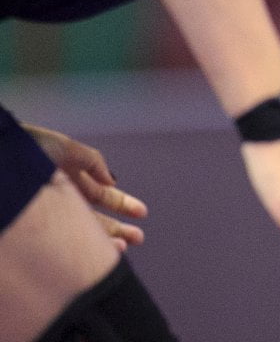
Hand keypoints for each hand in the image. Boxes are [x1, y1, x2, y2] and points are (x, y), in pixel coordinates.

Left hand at [20, 123, 147, 249]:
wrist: (0, 160)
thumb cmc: (27, 149)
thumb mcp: (64, 148)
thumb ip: (92, 162)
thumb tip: (113, 180)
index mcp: (71, 181)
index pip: (102, 196)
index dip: (122, 204)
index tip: (142, 212)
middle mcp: (64, 201)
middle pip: (96, 219)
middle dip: (118, 228)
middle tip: (138, 238)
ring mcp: (53, 216)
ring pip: (84, 233)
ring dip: (105, 241)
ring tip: (121, 250)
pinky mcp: (40, 230)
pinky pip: (66, 242)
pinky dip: (84, 247)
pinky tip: (96, 252)